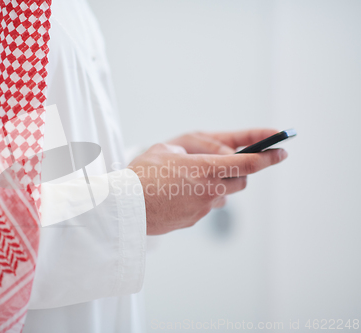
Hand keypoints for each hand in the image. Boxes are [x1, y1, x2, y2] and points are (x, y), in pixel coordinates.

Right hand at [128, 129, 286, 234]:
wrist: (126, 207)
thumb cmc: (141, 174)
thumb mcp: (165, 149)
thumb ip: (188, 151)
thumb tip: (200, 160)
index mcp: (205, 168)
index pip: (247, 163)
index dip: (269, 157)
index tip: (282, 151)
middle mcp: (209, 189)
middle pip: (241, 182)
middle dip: (239, 172)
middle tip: (226, 165)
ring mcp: (203, 208)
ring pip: (224, 196)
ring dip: (218, 186)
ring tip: (193, 180)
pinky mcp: (194, 220)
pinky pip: (206, 206)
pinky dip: (201, 198)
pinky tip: (180, 194)